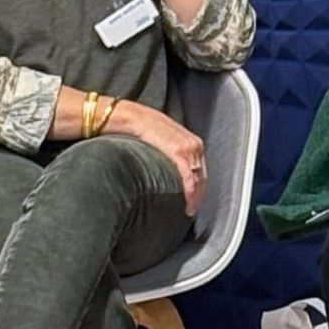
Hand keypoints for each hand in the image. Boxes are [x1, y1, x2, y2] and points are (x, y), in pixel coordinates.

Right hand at [108, 99, 205, 214]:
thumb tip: (166, 172)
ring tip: (188, 210)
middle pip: (202, 176)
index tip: (194, 200)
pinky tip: (186, 204)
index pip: (200, 169)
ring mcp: (187, 147)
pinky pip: (188, 176)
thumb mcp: (160, 140)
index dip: (199, 187)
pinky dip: (190, 192)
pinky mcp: (178, 151)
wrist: (126, 117)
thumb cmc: (138, 128)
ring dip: (195, 197)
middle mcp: (193, 143)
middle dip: (199, 195)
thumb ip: (168, 154)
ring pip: (198, 179)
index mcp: (191, 141)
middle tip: (191, 210)